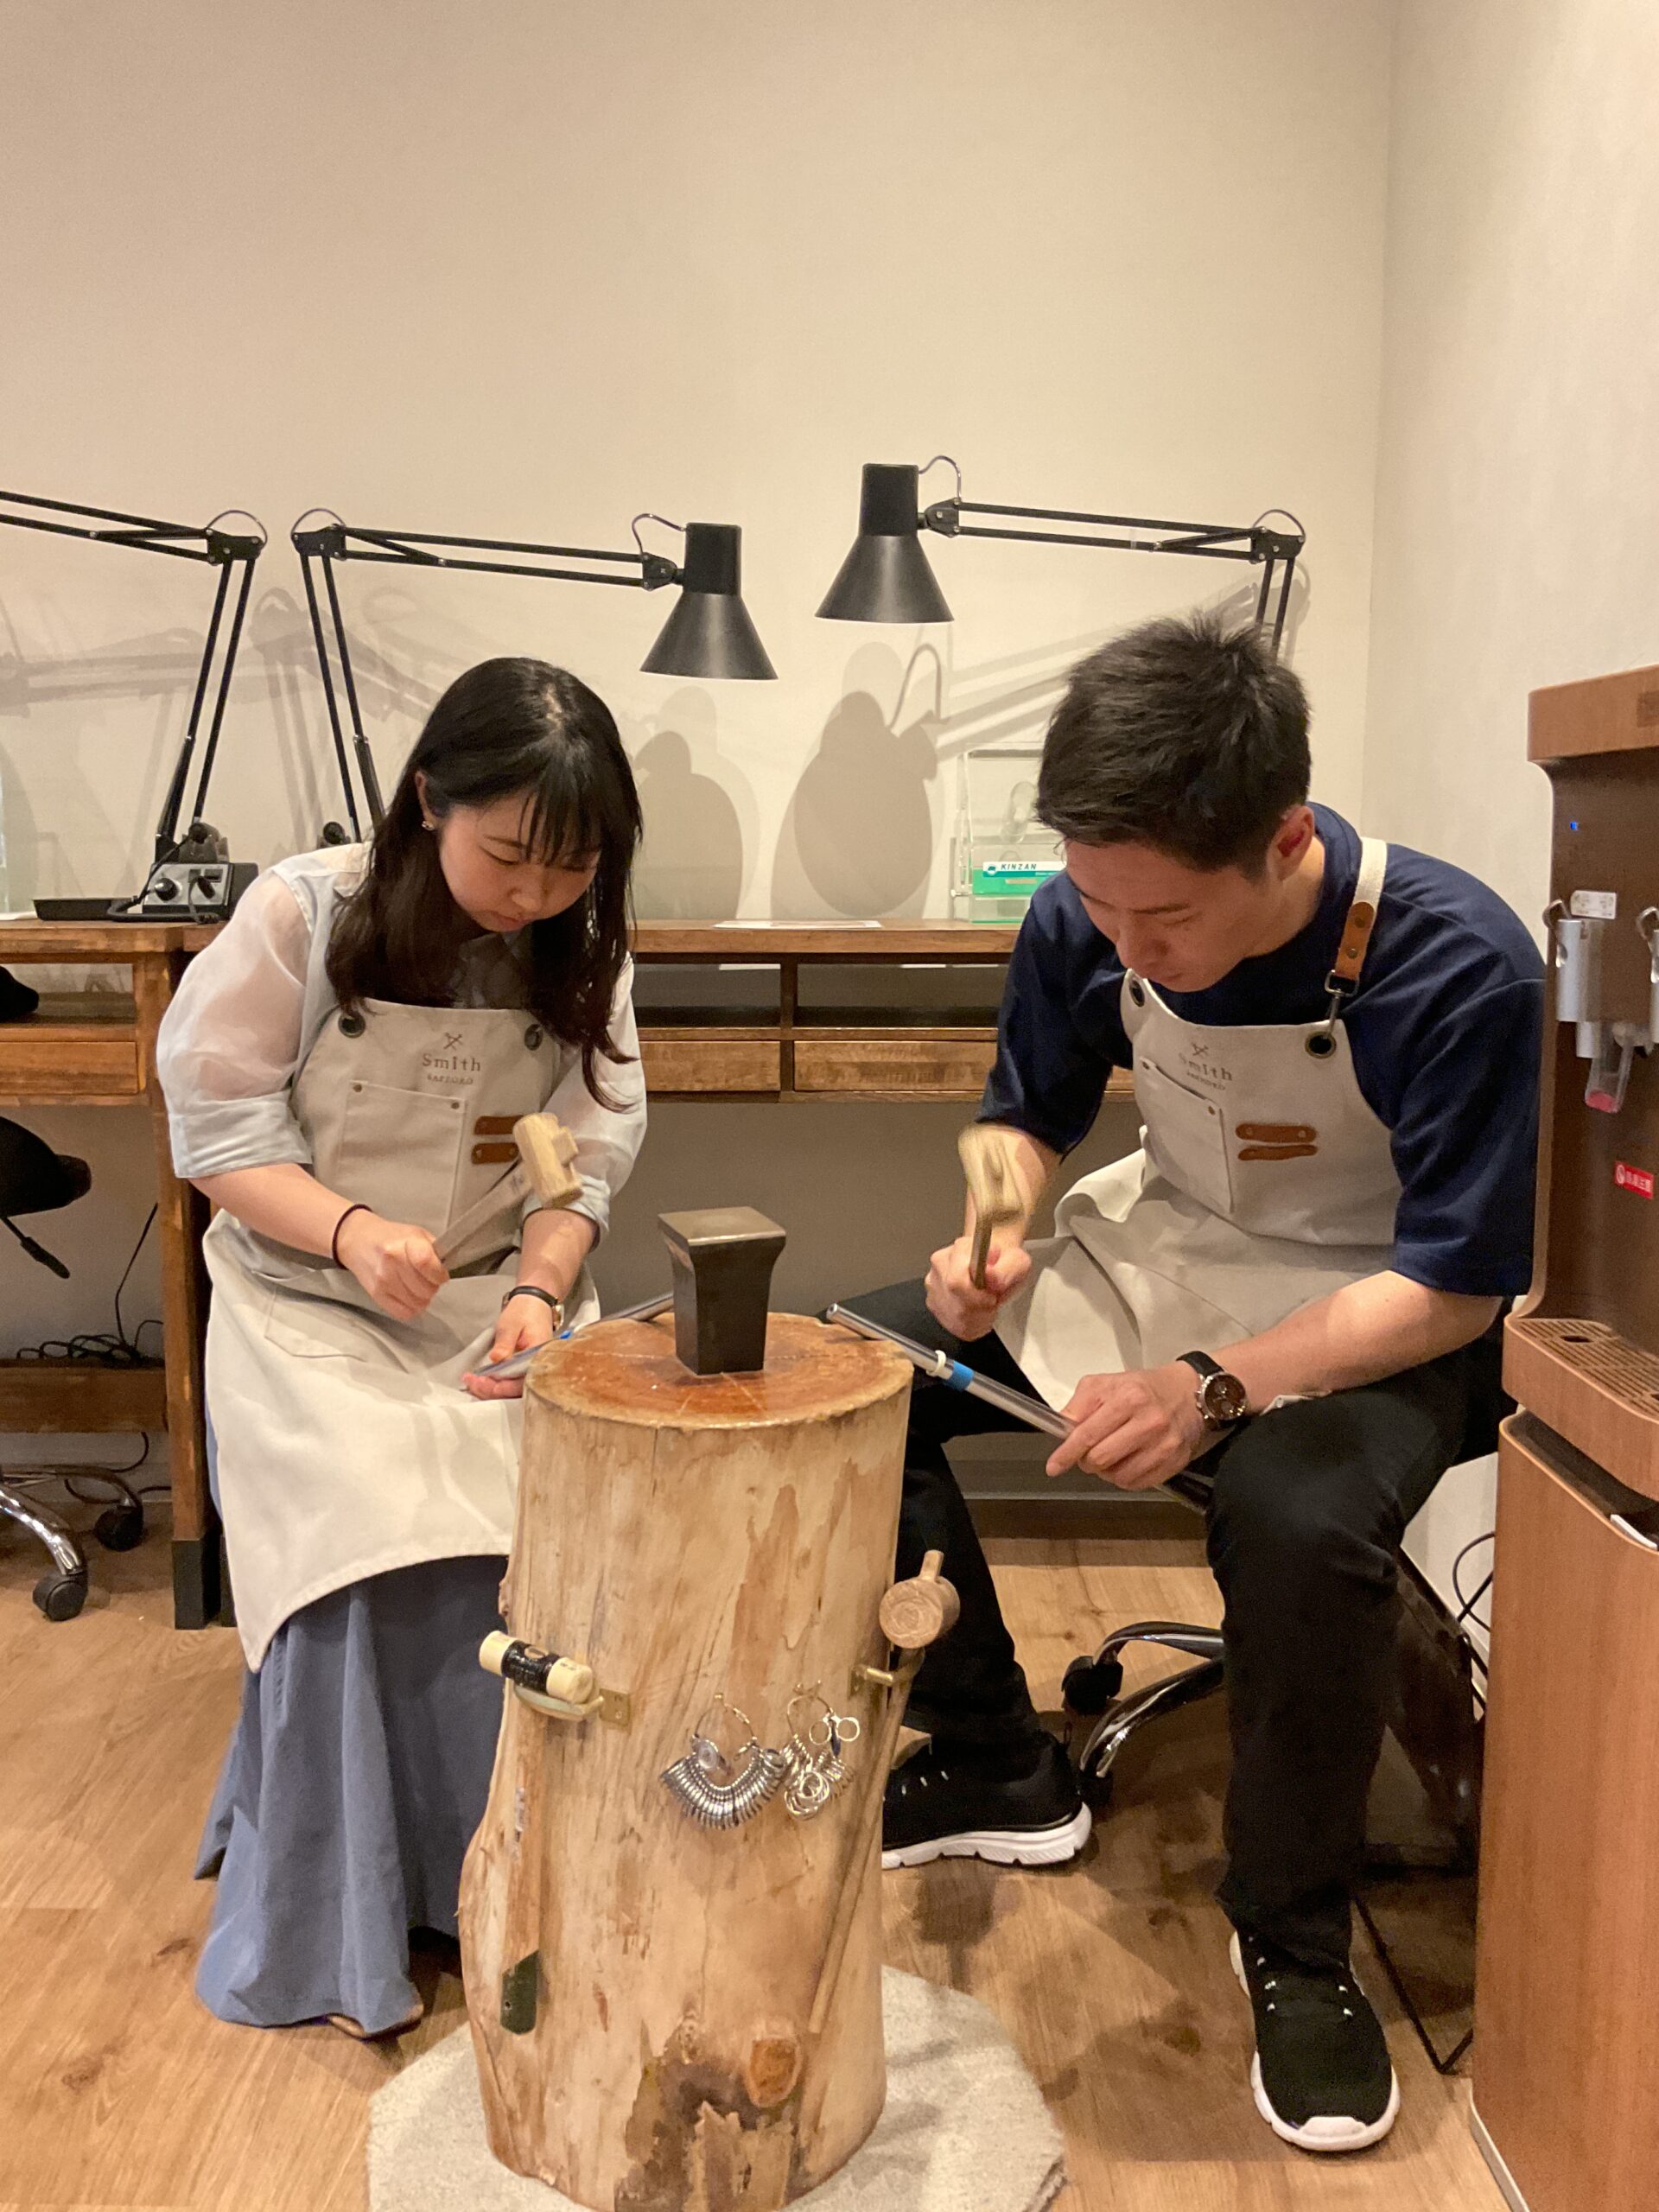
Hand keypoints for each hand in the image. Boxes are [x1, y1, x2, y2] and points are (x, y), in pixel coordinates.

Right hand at [334, 1208, 448, 1320]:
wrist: (360, 1241)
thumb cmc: (390, 1237)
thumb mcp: (417, 1233)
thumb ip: (434, 1251)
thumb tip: (445, 1271)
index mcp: (405, 1243)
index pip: (429, 1266)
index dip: (439, 1274)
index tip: (440, 1273)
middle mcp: (392, 1263)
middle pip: (426, 1289)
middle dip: (432, 1286)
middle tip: (426, 1278)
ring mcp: (383, 1281)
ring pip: (417, 1304)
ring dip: (422, 1298)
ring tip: (416, 1285)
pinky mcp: (377, 1295)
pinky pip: (404, 1313)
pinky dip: (410, 1307)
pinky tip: (408, 1295)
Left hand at [462, 1291, 561, 1399]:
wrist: (535, 1302)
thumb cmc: (525, 1311)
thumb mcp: (511, 1324)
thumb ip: (505, 1343)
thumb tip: (496, 1359)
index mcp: (538, 1356)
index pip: (520, 1382)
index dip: (498, 1386)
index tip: (479, 1380)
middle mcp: (539, 1367)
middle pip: (517, 1390)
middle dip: (492, 1390)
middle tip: (471, 1382)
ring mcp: (533, 1369)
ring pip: (514, 1389)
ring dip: (493, 1389)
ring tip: (473, 1383)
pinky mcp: (526, 1368)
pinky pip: (514, 1382)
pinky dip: (498, 1384)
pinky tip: (484, 1381)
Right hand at [923, 1235, 1032, 1341]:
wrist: (995, 1261)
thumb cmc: (1004, 1261)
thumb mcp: (1017, 1262)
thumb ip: (1005, 1270)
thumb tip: (990, 1276)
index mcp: (960, 1250)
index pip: (957, 1283)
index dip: (977, 1298)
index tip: (993, 1298)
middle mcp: (940, 1265)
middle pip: (956, 1305)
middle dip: (980, 1310)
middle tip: (992, 1300)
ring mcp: (933, 1285)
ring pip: (954, 1318)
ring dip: (977, 1318)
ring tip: (986, 1305)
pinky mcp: (933, 1303)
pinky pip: (953, 1325)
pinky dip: (970, 1325)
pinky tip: (978, 1312)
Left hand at [1046, 1363, 1207, 1488]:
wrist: (1188, 1394)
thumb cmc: (1144, 1390)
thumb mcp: (1107, 1383)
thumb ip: (1079, 1404)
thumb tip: (1062, 1427)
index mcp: (1128, 1398)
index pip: (1087, 1434)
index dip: (1066, 1453)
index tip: (1054, 1465)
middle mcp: (1149, 1422)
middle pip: (1100, 1459)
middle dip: (1086, 1460)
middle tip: (1089, 1452)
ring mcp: (1164, 1445)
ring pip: (1118, 1476)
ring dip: (1106, 1470)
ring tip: (1112, 1453)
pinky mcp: (1173, 1462)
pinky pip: (1137, 1483)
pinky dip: (1125, 1477)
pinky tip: (1127, 1461)